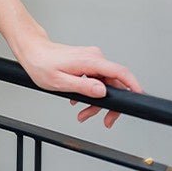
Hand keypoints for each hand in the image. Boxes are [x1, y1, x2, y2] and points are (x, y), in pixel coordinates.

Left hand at [13, 34, 143, 128]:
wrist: (31, 50)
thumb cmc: (40, 64)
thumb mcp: (59, 81)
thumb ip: (83, 87)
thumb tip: (102, 91)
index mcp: (90, 61)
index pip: (120, 72)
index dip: (133, 86)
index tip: (140, 97)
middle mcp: (94, 58)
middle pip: (113, 83)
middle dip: (108, 104)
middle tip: (103, 120)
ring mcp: (91, 59)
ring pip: (104, 84)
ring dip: (96, 101)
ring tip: (83, 114)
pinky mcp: (86, 62)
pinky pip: (95, 80)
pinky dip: (90, 93)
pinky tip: (77, 101)